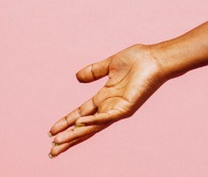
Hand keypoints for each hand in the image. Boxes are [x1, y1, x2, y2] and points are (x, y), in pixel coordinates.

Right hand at [48, 44, 170, 157]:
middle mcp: (110, 106)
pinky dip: (93, 121)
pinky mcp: (127, 107)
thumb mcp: (110, 65)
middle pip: (85, 126)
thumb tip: (77, 77)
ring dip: (75, 134)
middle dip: (68, 137)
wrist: (156, 57)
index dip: (66, 123)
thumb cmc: (139, 60)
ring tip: (58, 143)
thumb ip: (94, 71)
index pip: (81, 114)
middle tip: (52, 151)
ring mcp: (118, 108)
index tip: (51, 132)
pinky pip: (107, 116)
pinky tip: (79, 125)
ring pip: (93, 125)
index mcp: (105, 97)